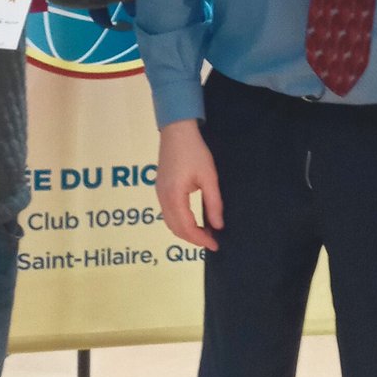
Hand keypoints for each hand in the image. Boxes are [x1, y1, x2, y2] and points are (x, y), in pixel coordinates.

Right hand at [156, 119, 222, 252]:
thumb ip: (213, 203)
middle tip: (211, 241)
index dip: (200, 239)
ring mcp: (159, 193)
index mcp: (174, 196)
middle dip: (192, 238)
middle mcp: (162, 197)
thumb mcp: (209, 177)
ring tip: (204, 232)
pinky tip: (193, 220)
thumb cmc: (194, 152)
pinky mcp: (160, 188)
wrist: (176, 131)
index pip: (186, 227)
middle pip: (175, 228)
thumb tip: (218, 226)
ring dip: (185, 231)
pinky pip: (167, 212)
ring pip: (169, 222)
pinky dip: (179, 221)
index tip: (214, 245)